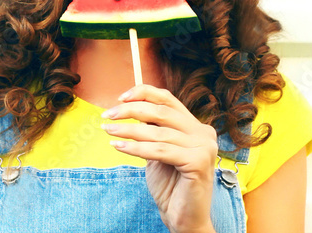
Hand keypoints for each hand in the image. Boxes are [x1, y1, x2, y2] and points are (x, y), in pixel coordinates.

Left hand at [101, 84, 217, 232]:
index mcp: (196, 126)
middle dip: (130, 111)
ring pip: (157, 132)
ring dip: (128, 130)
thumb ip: (152, 130)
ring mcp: (204, 147)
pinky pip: (159, 151)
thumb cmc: (170, 186)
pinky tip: (119, 147)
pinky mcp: (198, 162)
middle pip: (162, 112)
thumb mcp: (158, 150)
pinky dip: (136, 148)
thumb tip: (128, 107)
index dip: (144, 93)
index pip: (169, 100)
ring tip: (108, 131)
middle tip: (107, 115)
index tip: (120, 97)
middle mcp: (204, 133)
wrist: (183, 218)